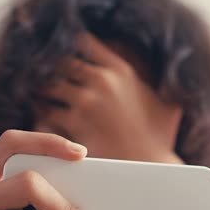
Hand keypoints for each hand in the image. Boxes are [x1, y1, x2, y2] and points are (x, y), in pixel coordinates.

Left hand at [37, 33, 181, 161]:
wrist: (150, 168)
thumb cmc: (159, 138)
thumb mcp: (166, 102)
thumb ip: (162, 81)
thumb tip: (170, 69)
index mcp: (120, 69)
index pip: (83, 41)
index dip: (69, 46)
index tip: (63, 54)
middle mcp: (101, 81)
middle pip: (60, 61)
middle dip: (51, 69)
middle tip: (41, 76)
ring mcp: (85, 102)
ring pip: (47, 86)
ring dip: (41, 92)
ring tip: (38, 97)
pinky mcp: (73, 125)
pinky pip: (44, 112)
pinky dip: (40, 114)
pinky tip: (41, 118)